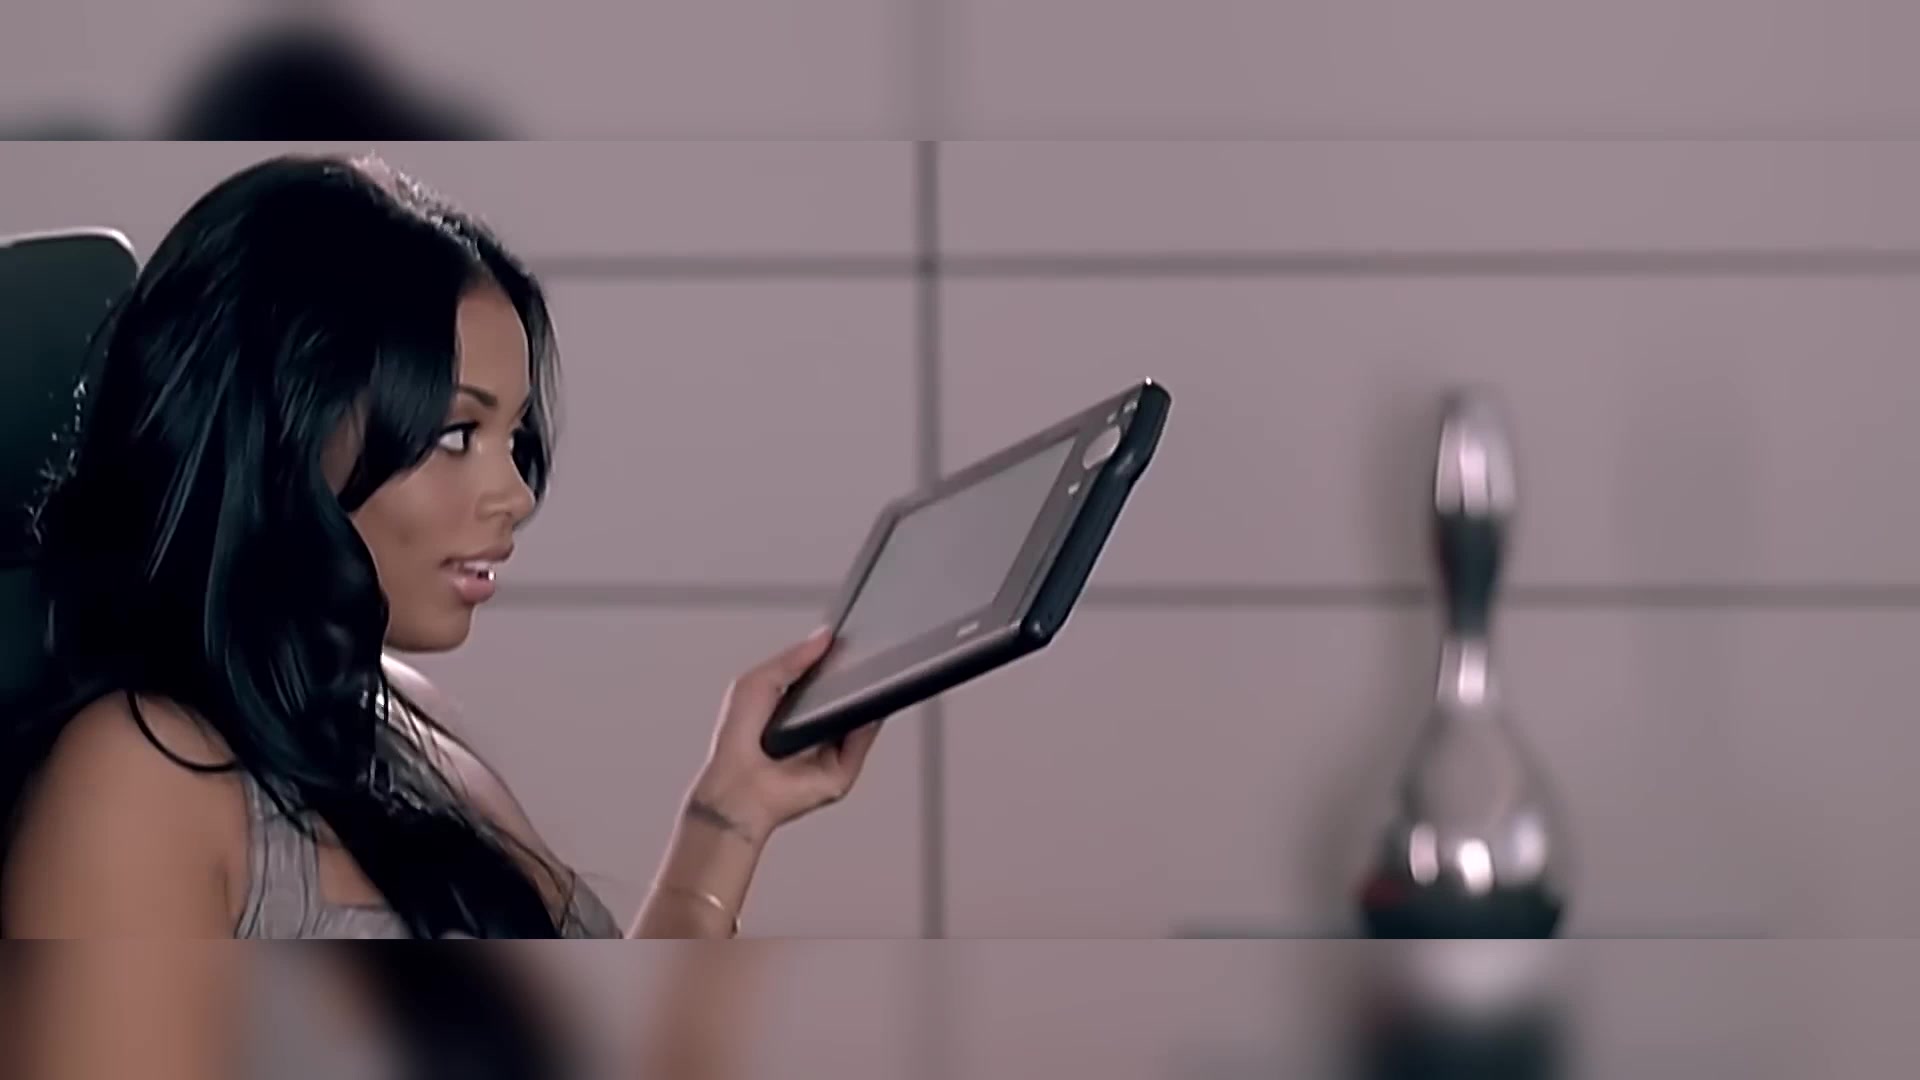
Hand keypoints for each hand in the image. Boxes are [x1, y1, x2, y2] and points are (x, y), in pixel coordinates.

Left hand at [684, 627, 882, 847]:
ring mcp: (829, 753)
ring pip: (861, 721)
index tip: (851, 642)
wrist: (736, 785)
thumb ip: (792, 658)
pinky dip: (869, 726)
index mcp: (792, 709)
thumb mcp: (758, 683)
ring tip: (870, 676)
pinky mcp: (840, 773)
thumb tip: (824, 637)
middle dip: (858, 678)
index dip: (838, 662)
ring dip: (868, 699)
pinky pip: (862, 744)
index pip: (825, 681)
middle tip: (866, 657)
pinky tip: (867, 707)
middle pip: (847, 700)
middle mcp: (813, 731)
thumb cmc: (735, 740)